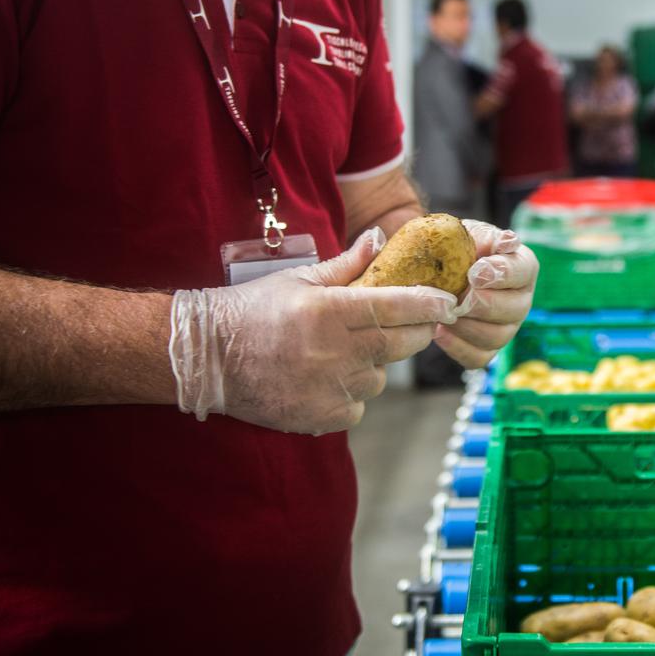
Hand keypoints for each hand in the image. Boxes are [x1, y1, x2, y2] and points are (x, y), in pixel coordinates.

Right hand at [169, 228, 459, 434]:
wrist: (206, 356)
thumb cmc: (253, 310)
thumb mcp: (298, 279)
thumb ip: (347, 265)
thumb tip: (381, 239)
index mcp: (327, 311)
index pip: (394, 307)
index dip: (427, 305)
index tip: (448, 301)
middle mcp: (332, 351)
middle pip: (398, 344)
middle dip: (415, 333)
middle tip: (415, 324)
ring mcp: (326, 387)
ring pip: (379, 378)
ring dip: (376, 365)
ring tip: (349, 352)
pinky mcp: (319, 416)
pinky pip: (358, 406)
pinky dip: (353, 393)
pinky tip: (330, 378)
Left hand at [431, 219, 537, 368]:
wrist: (436, 270)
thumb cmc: (455, 248)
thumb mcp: (467, 234)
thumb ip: (484, 238)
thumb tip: (508, 242)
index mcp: (522, 267)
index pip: (524, 271)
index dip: (502, 274)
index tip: (475, 273)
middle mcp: (521, 300)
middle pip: (514, 309)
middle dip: (482, 303)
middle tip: (457, 297)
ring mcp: (506, 327)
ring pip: (496, 337)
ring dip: (466, 325)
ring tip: (443, 312)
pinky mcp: (487, 348)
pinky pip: (478, 358)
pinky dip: (457, 346)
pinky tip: (438, 330)